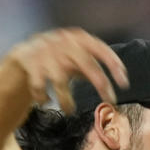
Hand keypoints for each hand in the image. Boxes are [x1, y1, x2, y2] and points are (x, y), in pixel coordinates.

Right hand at [8, 28, 128, 113]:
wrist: (24, 53)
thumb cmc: (57, 57)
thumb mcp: (75, 56)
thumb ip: (90, 65)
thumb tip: (112, 81)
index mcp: (78, 38)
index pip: (101, 50)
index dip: (114, 65)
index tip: (124, 83)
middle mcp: (64, 43)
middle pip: (87, 64)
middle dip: (100, 83)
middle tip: (110, 100)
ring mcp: (46, 52)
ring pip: (60, 81)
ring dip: (66, 100)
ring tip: (69, 111)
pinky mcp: (30, 63)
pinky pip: (39, 86)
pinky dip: (43, 98)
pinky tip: (45, 102)